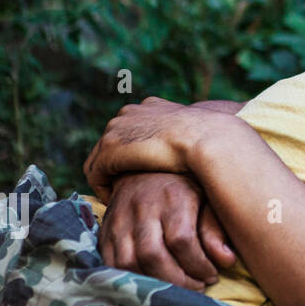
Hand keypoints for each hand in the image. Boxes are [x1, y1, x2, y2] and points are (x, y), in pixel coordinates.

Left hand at [84, 97, 213, 201]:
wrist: (206, 138)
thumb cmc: (210, 140)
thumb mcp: (195, 132)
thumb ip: (183, 135)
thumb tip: (191, 148)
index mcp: (150, 106)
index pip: (129, 129)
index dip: (132, 152)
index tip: (141, 171)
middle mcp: (129, 112)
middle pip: (111, 143)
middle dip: (116, 165)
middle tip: (126, 187)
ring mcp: (116, 129)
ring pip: (100, 158)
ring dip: (108, 178)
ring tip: (119, 197)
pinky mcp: (109, 148)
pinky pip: (95, 173)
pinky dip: (102, 188)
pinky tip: (115, 199)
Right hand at [99, 173, 237, 289]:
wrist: (143, 170)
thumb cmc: (183, 188)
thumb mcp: (206, 199)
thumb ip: (215, 230)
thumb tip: (227, 261)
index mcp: (173, 196)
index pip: (182, 240)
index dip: (198, 265)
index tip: (211, 276)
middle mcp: (142, 207)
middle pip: (153, 254)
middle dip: (177, 280)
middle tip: (195, 287)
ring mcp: (119, 219)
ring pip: (129, 262)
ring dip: (153, 284)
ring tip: (175, 288)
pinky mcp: (105, 231)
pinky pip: (111, 263)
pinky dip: (131, 279)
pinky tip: (151, 283)